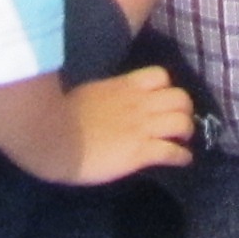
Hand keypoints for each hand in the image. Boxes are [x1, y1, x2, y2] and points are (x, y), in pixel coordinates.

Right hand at [67, 66, 196, 185]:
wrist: (52, 135)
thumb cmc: (60, 115)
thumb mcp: (89, 94)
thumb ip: (107, 96)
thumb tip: (111, 102)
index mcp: (124, 86)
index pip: (160, 76)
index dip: (168, 88)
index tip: (164, 100)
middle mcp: (139, 104)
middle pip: (180, 98)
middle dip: (185, 109)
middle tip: (178, 122)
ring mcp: (142, 128)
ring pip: (183, 123)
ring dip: (187, 132)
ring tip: (182, 141)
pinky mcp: (139, 152)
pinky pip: (172, 152)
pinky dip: (182, 156)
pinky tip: (183, 161)